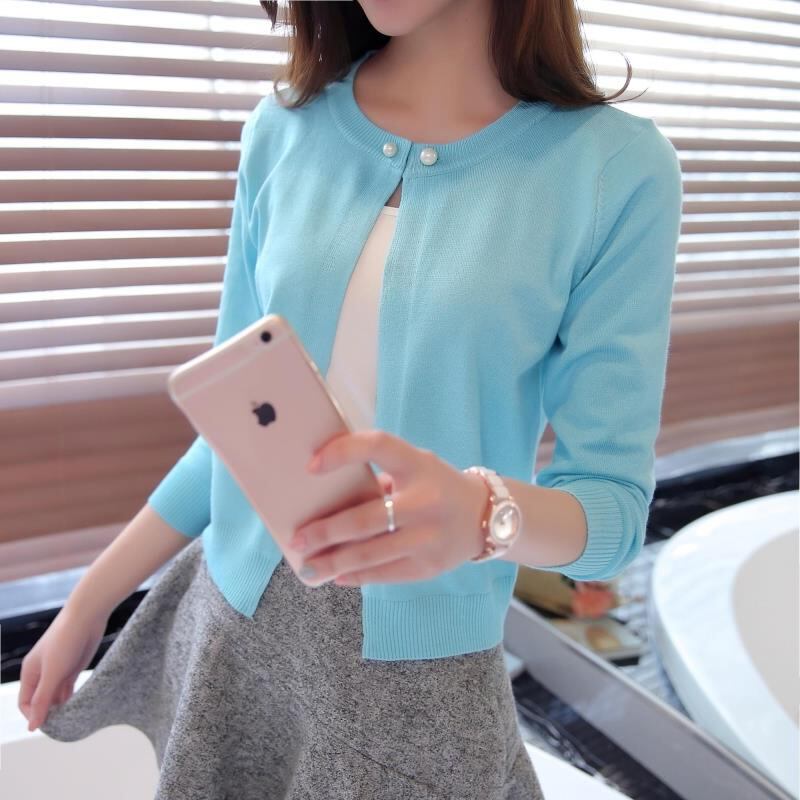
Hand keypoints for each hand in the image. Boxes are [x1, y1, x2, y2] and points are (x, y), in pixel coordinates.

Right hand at [18, 605, 108, 731]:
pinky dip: (70, 697)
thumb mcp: (52, 672)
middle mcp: (42, 672)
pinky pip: (68, 688)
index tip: (50, 725)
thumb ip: (42, 699)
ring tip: (72, 717)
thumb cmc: (66, 640)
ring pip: (55, 695)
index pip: (25, 703)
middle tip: (63, 723)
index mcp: (30, 673)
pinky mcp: (73, 667)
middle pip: (41, 700)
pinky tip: (77, 705)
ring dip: (61, 706)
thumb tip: (31, 727)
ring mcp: (58, 670)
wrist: (87, 616)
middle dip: (48, 712)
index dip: (33, 716)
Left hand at [288, 430, 488, 586]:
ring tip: (307, 567)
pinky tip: (336, 576)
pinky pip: (384, 574)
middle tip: (297, 538)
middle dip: (325, 531)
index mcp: (418, 464)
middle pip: (365, 519)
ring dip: (333, 562)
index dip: (343, 452)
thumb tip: (324, 498)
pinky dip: (356, 576)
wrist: (486, 516)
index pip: (377, 447)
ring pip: (370, 554)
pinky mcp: (430, 566)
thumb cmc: (435, 485)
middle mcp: (425, 501)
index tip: (311, 466)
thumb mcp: (416, 466)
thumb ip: (379, 476)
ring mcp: (428, 537)